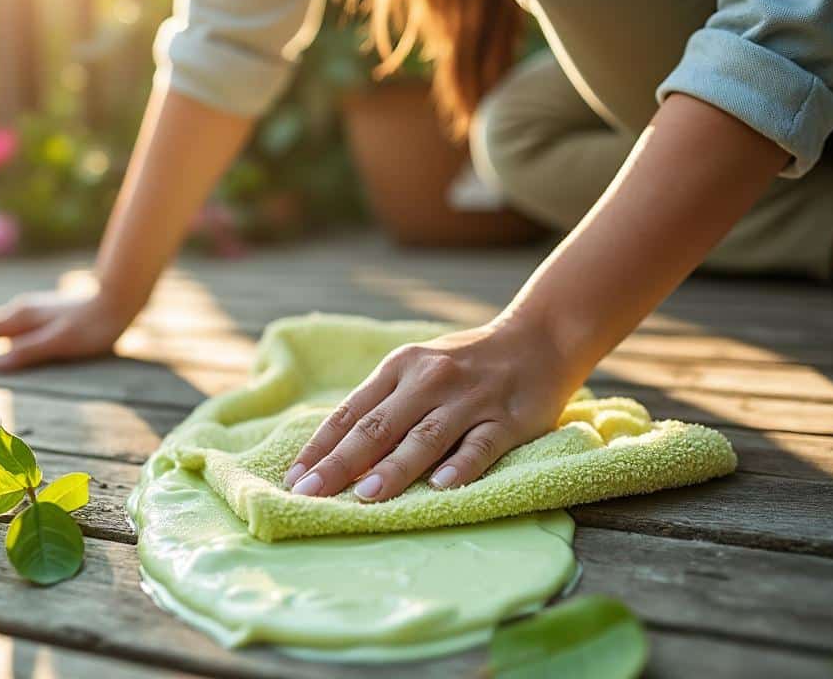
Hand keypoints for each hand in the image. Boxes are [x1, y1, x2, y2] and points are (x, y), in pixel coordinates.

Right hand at [0, 289, 134, 371]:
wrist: (116, 301)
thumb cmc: (90, 327)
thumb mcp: (58, 343)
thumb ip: (27, 352)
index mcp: (22, 316)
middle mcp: (23, 308)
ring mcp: (35, 307)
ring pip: (3, 322)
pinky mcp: (46, 310)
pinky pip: (15, 323)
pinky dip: (4, 332)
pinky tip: (11, 340)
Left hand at [282, 315, 575, 501]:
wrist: (539, 337)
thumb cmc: (466, 364)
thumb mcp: (419, 371)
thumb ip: (384, 406)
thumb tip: (335, 453)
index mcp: (400, 368)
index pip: (350, 413)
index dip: (320, 447)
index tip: (293, 479)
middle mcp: (430, 380)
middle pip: (378, 427)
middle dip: (340, 464)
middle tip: (310, 494)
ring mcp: (470, 398)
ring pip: (425, 436)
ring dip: (394, 467)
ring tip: (365, 496)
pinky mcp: (508, 417)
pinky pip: (481, 444)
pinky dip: (461, 465)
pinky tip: (440, 487)